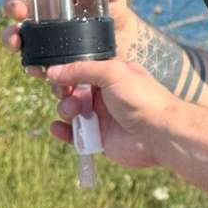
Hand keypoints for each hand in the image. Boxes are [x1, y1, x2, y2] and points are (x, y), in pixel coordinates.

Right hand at [2, 0, 141, 75]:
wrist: (121, 43)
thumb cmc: (112, 10)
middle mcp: (40, 9)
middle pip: (15, 4)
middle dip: (12, 6)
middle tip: (19, 11)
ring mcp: (39, 33)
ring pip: (15, 34)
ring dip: (11, 37)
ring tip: (17, 41)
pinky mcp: (44, 56)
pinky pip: (32, 61)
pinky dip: (31, 65)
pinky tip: (36, 68)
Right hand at [48, 59, 207, 191]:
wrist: (158, 132)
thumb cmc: (142, 97)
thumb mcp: (112, 73)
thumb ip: (81, 69)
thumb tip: (53, 71)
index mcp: (111, 74)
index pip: (81, 69)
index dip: (65, 72)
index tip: (49, 74)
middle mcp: (105, 94)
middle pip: (72, 90)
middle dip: (63, 91)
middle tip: (65, 94)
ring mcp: (101, 116)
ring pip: (71, 111)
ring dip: (65, 110)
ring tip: (74, 112)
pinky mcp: (98, 137)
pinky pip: (74, 134)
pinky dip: (63, 131)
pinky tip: (60, 128)